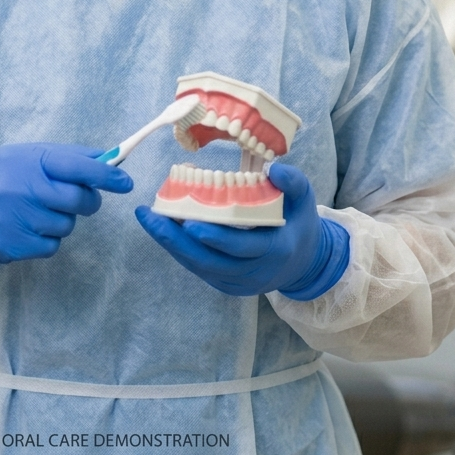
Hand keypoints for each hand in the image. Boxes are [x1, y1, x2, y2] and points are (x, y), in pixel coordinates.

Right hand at [0, 143, 132, 264]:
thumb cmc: (0, 176)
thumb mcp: (28, 155)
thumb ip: (67, 156)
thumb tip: (108, 157)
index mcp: (31, 161)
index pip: (78, 167)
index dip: (106, 175)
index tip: (125, 182)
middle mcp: (23, 188)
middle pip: (78, 201)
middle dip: (87, 201)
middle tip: (79, 199)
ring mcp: (16, 219)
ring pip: (66, 226)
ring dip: (62, 221)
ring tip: (39, 211)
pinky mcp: (11, 246)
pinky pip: (50, 247)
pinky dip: (47, 239)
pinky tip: (28, 228)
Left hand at [135, 163, 348, 297]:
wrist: (304, 262)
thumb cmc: (300, 223)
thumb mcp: (305, 199)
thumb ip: (293, 182)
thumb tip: (273, 169)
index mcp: (275, 251)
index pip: (241, 247)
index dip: (215, 237)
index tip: (189, 222)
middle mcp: (255, 273)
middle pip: (210, 260)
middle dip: (177, 240)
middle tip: (152, 217)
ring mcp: (239, 283)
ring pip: (200, 266)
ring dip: (171, 244)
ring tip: (149, 219)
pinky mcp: (227, 285)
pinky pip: (200, 268)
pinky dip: (180, 250)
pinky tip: (162, 230)